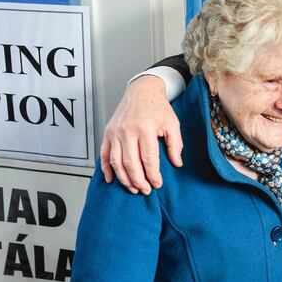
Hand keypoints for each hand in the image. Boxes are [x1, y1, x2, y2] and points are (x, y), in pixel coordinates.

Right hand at [100, 75, 182, 193]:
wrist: (142, 91)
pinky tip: (112, 180)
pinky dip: (106, 169)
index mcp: (145, 128)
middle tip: (145, 190)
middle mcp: (127, 131)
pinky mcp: (107, 133)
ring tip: (133, 188)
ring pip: (116, 162)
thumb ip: (176, 144)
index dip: (153, 175)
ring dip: (124, 179)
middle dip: (138, 181)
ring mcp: (115, 132)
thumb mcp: (173, 124)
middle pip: (131, 163)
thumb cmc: (158, 108)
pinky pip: (104, 155)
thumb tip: (177, 163)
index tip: (157, 185)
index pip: (148, 158)